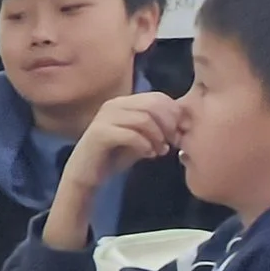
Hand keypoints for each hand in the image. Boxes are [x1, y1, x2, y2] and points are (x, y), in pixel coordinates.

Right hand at [66, 92, 181, 190]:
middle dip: (168, 125)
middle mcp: (113, 105)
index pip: (158, 97)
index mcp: (125, 102)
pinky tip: (148, 155)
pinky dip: (145, 145)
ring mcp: (104, 118)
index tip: (178, 133)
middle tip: (171, 143)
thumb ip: (159, 129)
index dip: (174, 114)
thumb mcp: (143, 139)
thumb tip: (183, 125)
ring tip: (159, 151)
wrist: (86, 174)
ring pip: (144, 118)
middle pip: (153, 104)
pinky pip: (131, 134)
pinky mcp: (99, 133)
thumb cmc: (115, 155)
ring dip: (158, 137)